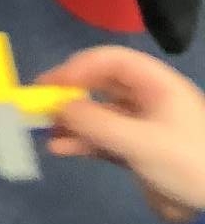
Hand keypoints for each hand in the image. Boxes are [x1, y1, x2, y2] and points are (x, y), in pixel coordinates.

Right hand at [40, 46, 204, 223]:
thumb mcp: (139, 141)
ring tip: (46, 131)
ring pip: (99, 114)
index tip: (52, 84)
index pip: (113, 60)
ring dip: (73, 120)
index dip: (81, 67)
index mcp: (158, 85)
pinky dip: (82, 141)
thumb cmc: (184, 163)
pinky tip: (60, 149)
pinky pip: (102, 138)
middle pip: (102, 85)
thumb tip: (57, 107)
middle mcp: (149, 99)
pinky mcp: (136, 151)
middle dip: (71, 94)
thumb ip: (95, 122)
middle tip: (40, 103)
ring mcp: (142, 126)